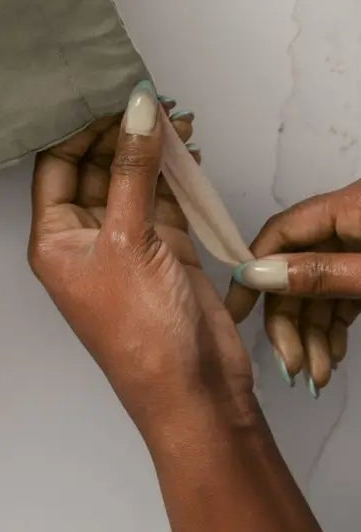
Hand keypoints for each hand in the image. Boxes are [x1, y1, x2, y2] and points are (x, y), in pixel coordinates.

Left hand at [29, 83, 253, 436]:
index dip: (79, 127)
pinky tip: (189, 148)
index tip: (105, 94)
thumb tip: (136, 111)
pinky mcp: (161, 249)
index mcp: (53, 237)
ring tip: (177, 117)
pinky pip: (162, 198)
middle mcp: (83, 236)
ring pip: (132, 179)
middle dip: (120, 132)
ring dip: (151, 149)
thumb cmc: (142, 332)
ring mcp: (124, 242)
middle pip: (95, 166)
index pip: (56, 163)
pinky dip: (175, 174)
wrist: (193, 392)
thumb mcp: (130, 240)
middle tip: (148, 100)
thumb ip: (134, 171)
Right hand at [225, 180, 360, 394]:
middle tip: (291, 363)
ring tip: (316, 374)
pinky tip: (331, 356)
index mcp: (344, 208)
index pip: (278, 234)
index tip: (236, 312)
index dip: (254, 273)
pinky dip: (335, 326)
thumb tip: (256, 275)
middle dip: (290, 319)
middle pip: (296, 268)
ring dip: (314, 333)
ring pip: (321, 288)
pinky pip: (344, 295)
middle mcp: (347, 223)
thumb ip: (319, 274)